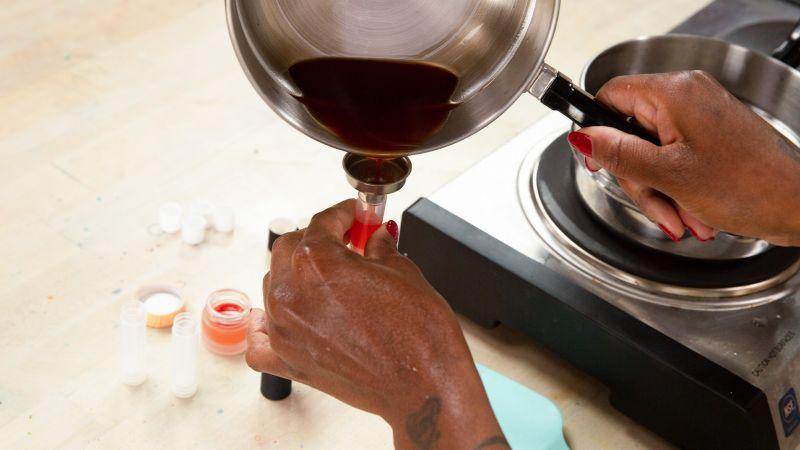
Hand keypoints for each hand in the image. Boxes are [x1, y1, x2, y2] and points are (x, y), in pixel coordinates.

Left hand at [246, 200, 507, 449]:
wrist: (424, 385)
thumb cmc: (418, 334)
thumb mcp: (403, 271)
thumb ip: (379, 249)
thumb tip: (375, 239)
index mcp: (316, 261)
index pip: (322, 222)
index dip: (343, 214)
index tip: (354, 216)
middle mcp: (291, 293)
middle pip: (288, 249)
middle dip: (315, 239)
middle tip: (345, 242)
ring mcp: (285, 329)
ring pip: (274, 286)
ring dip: (295, 275)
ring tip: (328, 279)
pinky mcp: (288, 361)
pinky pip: (260, 340)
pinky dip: (267, 327)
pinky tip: (288, 319)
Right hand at [571, 70, 799, 245]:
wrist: (799, 205)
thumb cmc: (749, 187)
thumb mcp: (668, 174)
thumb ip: (617, 153)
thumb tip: (581, 136)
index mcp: (675, 93)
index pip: (611, 95)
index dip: (596, 129)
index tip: (597, 160)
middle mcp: (688, 97)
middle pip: (630, 133)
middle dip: (638, 178)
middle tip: (655, 202)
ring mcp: (701, 117)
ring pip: (651, 153)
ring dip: (659, 192)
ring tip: (681, 217)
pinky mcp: (711, 136)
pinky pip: (673, 159)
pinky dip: (675, 188)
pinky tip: (691, 211)